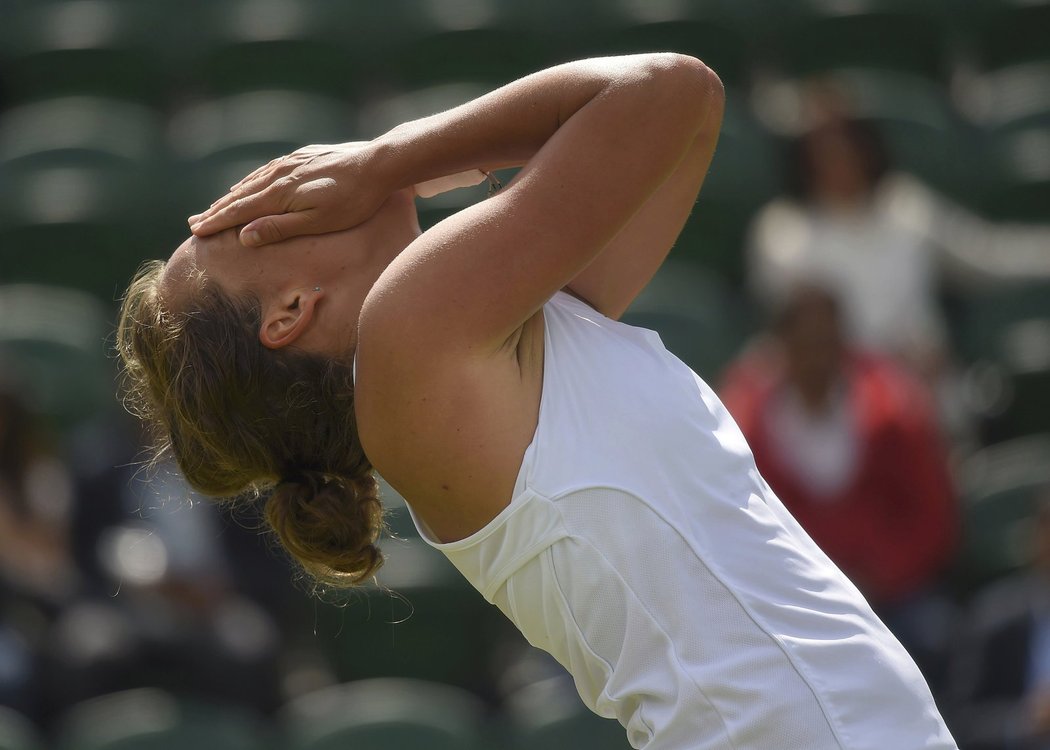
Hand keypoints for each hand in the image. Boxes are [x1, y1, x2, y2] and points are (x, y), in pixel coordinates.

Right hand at [188, 142, 391, 245]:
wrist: (378, 164)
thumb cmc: (352, 201)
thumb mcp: (318, 222)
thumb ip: (280, 228)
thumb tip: (244, 236)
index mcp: (279, 194)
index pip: (239, 211)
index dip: (217, 222)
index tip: (197, 233)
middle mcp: (279, 174)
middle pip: (240, 196)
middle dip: (216, 211)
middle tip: (195, 223)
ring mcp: (290, 163)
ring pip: (252, 181)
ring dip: (231, 196)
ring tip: (214, 207)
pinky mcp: (303, 156)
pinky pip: (267, 170)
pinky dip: (251, 180)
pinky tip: (250, 183)